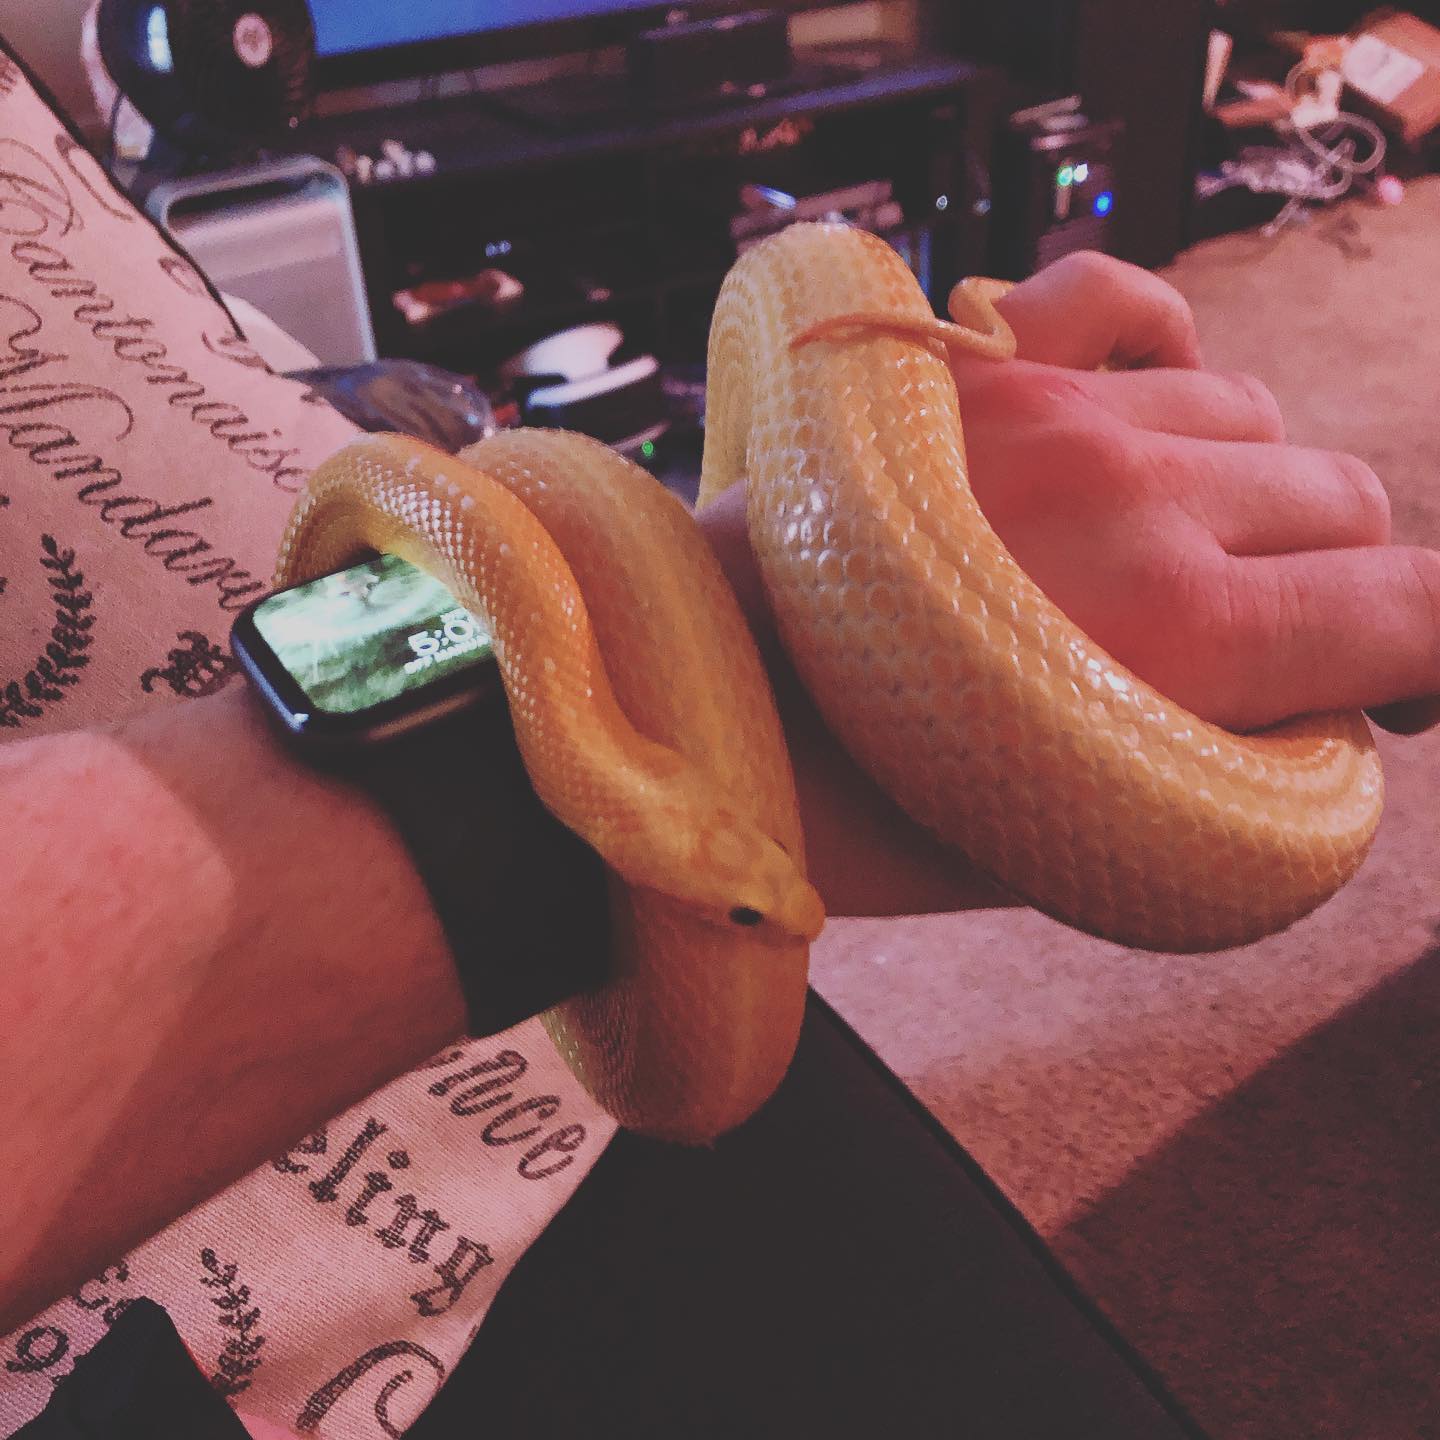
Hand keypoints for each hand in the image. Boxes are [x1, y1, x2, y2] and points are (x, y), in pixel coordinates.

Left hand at [697, 251, 1439, 915]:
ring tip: (1165, 545)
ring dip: (1239, 482)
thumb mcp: (1076, 834)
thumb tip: (1325, 702)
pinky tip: (1146, 399)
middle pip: (1340, 495)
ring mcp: (1050, 408)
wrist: (689, 714)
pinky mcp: (964, 365)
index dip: (1426, 650)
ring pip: (1244, 407)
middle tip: (1256, 637)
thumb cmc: (869, 809)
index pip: (1421, 605)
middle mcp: (1141, 495)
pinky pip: (1117, 294)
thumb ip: (1230, 759)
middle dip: (1326, 577)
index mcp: (1187, 635)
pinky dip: (1156, 345)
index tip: (1396, 677)